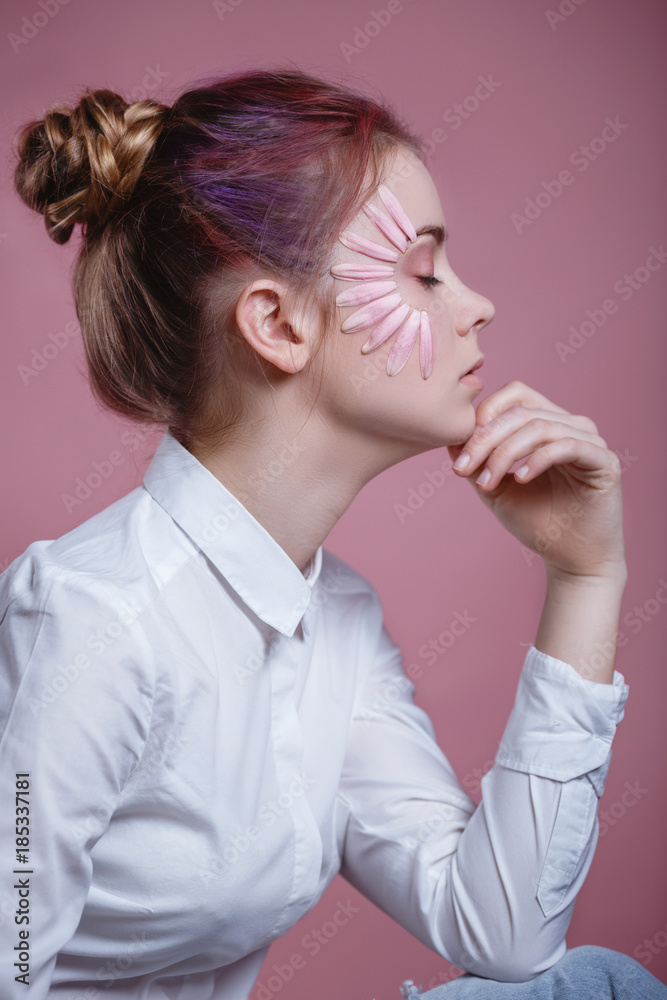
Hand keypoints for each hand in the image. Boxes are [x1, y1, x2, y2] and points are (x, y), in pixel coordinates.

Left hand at [447, 381, 626, 578]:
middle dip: (485, 440)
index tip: (460, 452)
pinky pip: (567, 446)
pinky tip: (521, 479)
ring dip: (504, 453)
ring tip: (487, 482)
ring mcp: (590, 441)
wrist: (570, 560)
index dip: (484, 414)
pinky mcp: (605, 461)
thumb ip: (477, 461)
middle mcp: (571, 425)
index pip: (514, 395)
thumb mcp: (495, 488)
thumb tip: (452, 438)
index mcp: (547, 424)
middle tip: (463, 468)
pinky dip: (537, 459)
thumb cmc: (536, 522)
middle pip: (521, 412)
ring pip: (539, 427)